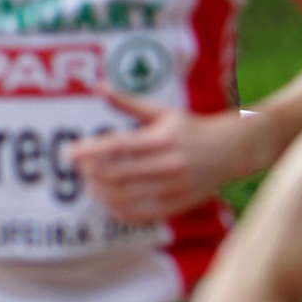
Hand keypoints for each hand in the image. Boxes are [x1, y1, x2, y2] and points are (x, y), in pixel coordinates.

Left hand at [70, 87, 249, 218]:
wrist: (231, 151)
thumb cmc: (189, 128)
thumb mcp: (161, 111)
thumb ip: (127, 102)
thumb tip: (97, 86)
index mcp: (163, 139)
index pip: (118, 146)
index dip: (90, 150)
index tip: (69, 152)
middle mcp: (168, 165)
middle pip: (116, 174)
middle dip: (90, 172)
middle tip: (77, 167)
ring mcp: (173, 189)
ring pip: (124, 197)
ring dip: (99, 192)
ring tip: (89, 183)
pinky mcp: (176, 206)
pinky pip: (139, 214)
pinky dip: (117, 210)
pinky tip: (107, 200)